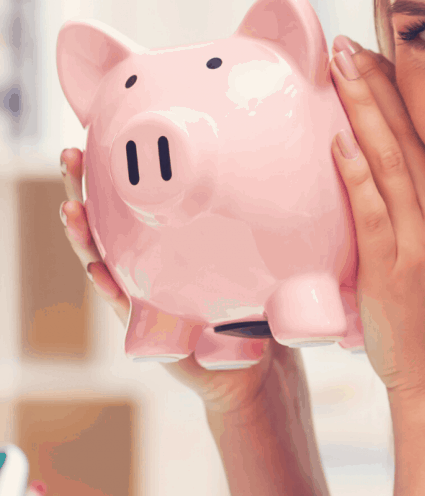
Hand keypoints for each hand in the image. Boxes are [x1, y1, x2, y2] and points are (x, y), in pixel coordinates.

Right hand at [59, 148, 288, 416]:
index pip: (132, 198)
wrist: (255, 361)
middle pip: (104, 219)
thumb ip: (255, 218)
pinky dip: (109, 287)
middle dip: (81, 188)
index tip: (96, 134)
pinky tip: (99, 271)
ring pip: (102, 258)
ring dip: (83, 235)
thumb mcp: (255, 254)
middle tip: (70, 157)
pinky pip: (123, 304)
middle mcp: (145, 262)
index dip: (112, 169)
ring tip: (71, 210)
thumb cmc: (254, 301)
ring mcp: (141, 292)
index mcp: (164, 242)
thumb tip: (283, 159)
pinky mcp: (146, 326)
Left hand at [329, 41, 424, 412]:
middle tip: (347, 44)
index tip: (380, 58)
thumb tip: (395, 188)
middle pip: (414, 137)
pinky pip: (374, 211)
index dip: (405, 95)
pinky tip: (338, 141)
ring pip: (393, 161)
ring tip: (338, 68)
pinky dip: (355, 172)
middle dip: (379, 85)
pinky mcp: (397, 269)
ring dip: (363, 110)